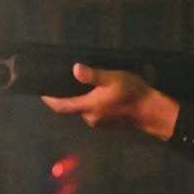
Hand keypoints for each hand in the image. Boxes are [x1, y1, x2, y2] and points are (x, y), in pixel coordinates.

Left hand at [44, 64, 179, 140]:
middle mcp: (90, 118)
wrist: (152, 112)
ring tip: (80, 85)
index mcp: (88, 107)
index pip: (61, 106)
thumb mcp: (113, 79)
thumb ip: (93, 76)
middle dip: (67, 97)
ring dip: (80, 100)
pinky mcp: (108, 123)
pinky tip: (96, 94)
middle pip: (72, 108)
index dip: (49, 100)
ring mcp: (99, 122)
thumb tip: (74, 69)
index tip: (42, 92)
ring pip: (83, 110)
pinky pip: (93, 113)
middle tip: (64, 81)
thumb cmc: (132, 94)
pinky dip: (90, 104)